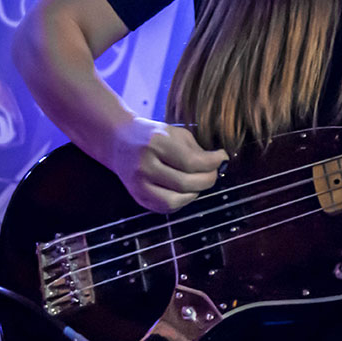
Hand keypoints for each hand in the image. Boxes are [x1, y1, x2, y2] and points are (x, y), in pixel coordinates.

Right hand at [107, 118, 227, 212]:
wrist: (118, 141)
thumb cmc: (152, 135)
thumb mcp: (175, 132)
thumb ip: (196, 149)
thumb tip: (217, 163)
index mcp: (155, 143)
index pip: (191, 161)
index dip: (213, 162)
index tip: (222, 158)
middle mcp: (144, 165)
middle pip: (185, 183)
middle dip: (208, 179)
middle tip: (214, 172)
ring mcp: (138, 184)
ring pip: (175, 201)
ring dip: (195, 193)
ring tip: (199, 182)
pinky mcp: (137, 197)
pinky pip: (164, 207)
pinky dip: (181, 201)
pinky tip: (186, 190)